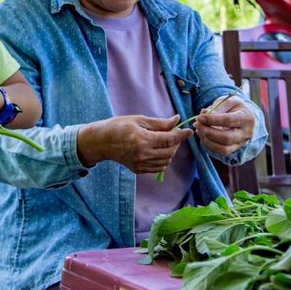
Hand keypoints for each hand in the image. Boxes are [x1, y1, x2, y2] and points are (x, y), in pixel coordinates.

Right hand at [77, 114, 193, 173]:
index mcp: (143, 139)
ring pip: (166, 161)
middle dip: (176, 142)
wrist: (102, 142)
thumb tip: (176, 120)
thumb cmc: (118, 126)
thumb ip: (159, 123)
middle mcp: (142, 154)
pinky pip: (158, 167)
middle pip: (170, 151)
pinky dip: (163, 160)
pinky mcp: (138, 170)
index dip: (181, 135)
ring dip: (170, 151)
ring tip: (165, 142)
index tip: (189, 130)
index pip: (169, 139)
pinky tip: (158, 151)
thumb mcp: (138, 120)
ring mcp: (140, 164)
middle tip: (174, 133)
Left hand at [194, 95, 254, 156]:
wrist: (243, 116)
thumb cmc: (234, 107)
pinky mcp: (234, 149)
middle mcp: (246, 133)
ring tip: (198, 129)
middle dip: (208, 132)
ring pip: (223, 148)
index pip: (229, 121)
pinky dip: (209, 145)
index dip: (212, 120)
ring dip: (207, 140)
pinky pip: (221, 152)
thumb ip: (217, 107)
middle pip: (226, 138)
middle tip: (197, 124)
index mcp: (246, 118)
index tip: (200, 117)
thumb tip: (204, 114)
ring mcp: (241, 143)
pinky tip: (203, 135)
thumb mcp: (228, 101)